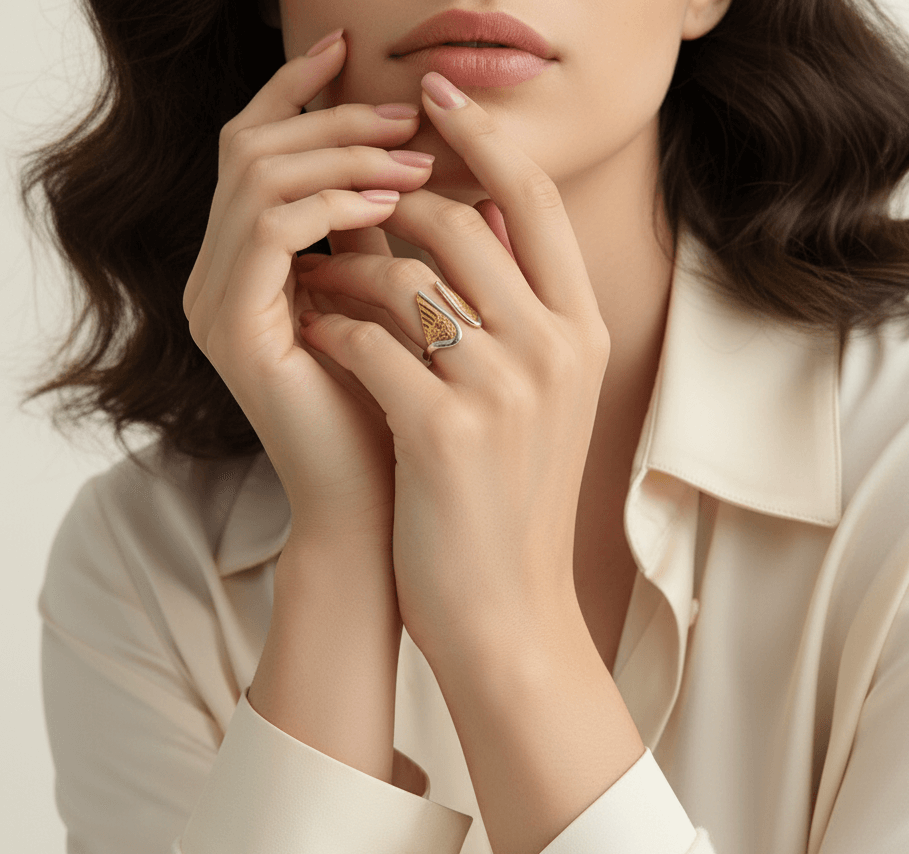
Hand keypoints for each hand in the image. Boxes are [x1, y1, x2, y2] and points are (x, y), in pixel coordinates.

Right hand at [182, 31, 434, 543]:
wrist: (387, 510)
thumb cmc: (407, 415)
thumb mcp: (407, 309)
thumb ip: (408, 240)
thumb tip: (463, 168)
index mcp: (255, 268)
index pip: (265, 153)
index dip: (306, 97)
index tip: (367, 60)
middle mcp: (221, 277)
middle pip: (253, 148)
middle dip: (335, 120)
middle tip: (412, 118)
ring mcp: (217, 301)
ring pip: (259, 176)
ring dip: (342, 154)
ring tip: (415, 161)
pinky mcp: (232, 328)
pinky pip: (269, 229)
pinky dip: (331, 204)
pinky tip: (390, 204)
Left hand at [295, 72, 610, 675]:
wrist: (508, 610)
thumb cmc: (509, 501)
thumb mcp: (536, 400)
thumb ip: (514, 308)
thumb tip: (463, 212)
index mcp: (584, 335)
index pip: (536, 201)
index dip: (482, 136)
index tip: (432, 94)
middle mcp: (555, 351)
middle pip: (460, 223)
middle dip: (388, 208)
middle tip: (342, 211)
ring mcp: (504, 390)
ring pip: (405, 277)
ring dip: (346, 273)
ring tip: (315, 284)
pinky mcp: (445, 431)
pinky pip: (368, 342)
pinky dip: (331, 331)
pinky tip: (316, 342)